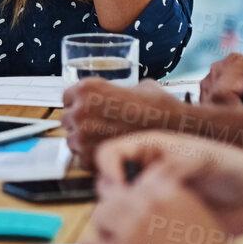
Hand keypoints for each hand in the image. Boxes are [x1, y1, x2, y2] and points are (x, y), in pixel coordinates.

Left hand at [62, 79, 184, 164]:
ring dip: (85, 140)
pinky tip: (113, 151)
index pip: (67, 97)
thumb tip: (111, 95)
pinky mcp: (89, 157)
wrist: (175, 128)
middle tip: (102, 125)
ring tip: (109, 139)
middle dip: (81, 122)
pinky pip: (82, 157)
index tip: (92, 109)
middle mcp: (79, 110)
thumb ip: (113, 91)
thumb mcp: (132, 86)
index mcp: (86, 88)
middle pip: (67, 118)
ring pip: (72, 139)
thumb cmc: (157, 105)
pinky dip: (93, 157)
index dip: (80, 103)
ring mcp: (82, 135)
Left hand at [79, 160, 234, 243]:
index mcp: (167, 189)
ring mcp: (129, 229)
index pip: (133, 178)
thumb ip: (171, 203)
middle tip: (122, 227)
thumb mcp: (198, 217)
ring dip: (106, 229)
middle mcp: (145, 204)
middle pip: (111, 194)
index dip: (131, 193)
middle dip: (115, 210)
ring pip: (99, 215)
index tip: (130, 203)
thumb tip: (152, 204)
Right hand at [92, 132, 242, 239]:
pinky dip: (138, 234)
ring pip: (119, 209)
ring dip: (125, 219)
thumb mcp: (204, 159)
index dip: (108, 169)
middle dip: (114, 198)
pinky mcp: (161, 221)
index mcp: (150, 150)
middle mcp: (145, 173)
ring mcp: (152, 198)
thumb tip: (145, 182)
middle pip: (107, 183)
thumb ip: (175, 165)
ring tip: (145, 228)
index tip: (121, 188)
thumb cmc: (233, 169)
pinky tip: (154, 241)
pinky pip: (138, 228)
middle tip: (134, 212)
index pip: (110, 154)